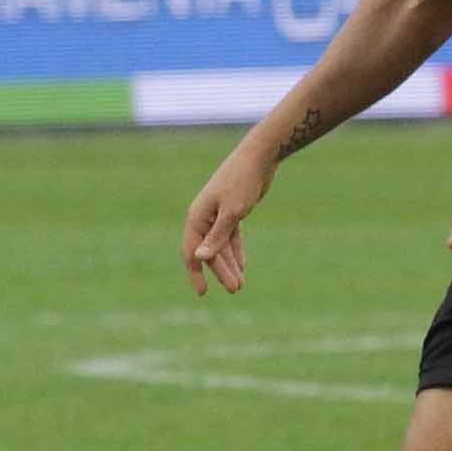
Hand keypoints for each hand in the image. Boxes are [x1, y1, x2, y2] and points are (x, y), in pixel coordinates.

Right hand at [182, 144, 274, 295]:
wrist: (259, 157)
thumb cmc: (243, 182)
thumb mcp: (232, 213)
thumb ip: (217, 237)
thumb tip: (199, 258)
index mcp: (197, 217)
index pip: (192, 251)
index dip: (196, 272)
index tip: (203, 292)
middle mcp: (204, 216)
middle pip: (209, 251)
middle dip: (220, 271)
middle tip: (235, 290)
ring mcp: (218, 214)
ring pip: (221, 245)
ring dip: (230, 264)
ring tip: (240, 285)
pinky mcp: (232, 211)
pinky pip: (230, 236)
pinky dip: (236, 251)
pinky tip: (242, 266)